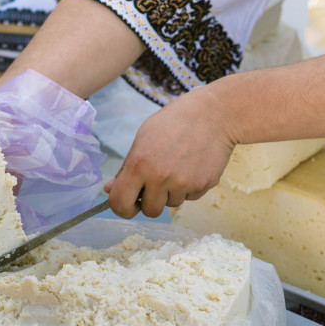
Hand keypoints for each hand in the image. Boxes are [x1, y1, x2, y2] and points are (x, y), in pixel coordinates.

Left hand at [104, 85, 237, 218]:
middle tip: (157, 183)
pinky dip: (189, 186)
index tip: (128, 205)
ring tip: (179, 165)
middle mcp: (160, 177)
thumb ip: (126, 168)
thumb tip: (110, 190)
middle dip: (151, 201)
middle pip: (150, 211)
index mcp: (139, 164)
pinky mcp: (203, 185)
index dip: (122, 208)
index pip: (120, 203)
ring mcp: (184, 183)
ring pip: (171, 204)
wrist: (214, 114)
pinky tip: (193, 165)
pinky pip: (190, 197)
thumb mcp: (143, 138)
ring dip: (172, 192)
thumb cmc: (174, 121)